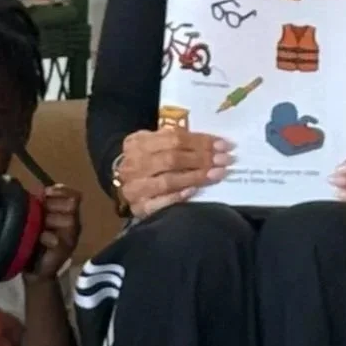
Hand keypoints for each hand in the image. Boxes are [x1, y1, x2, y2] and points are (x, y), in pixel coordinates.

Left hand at [27, 185, 80, 280]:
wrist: (35, 269)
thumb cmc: (36, 240)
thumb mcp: (38, 218)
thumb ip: (42, 203)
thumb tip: (41, 188)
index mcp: (69, 213)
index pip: (74, 195)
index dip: (61, 191)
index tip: (45, 193)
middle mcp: (75, 223)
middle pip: (73, 203)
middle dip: (54, 204)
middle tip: (42, 211)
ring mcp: (72, 237)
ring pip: (69, 219)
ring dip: (51, 220)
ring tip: (40, 226)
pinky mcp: (65, 250)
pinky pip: (58, 239)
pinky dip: (46, 237)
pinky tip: (40, 238)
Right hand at [119, 125, 233, 218]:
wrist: (120, 180)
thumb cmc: (147, 158)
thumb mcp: (154, 142)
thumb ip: (177, 140)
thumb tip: (214, 144)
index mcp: (139, 142)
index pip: (174, 138)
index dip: (201, 141)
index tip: (223, 145)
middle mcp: (134, 164)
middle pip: (172, 159)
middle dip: (202, 159)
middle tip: (225, 160)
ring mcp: (134, 187)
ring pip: (168, 181)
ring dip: (196, 177)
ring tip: (217, 174)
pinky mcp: (138, 207)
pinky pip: (159, 203)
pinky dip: (177, 197)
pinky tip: (193, 192)